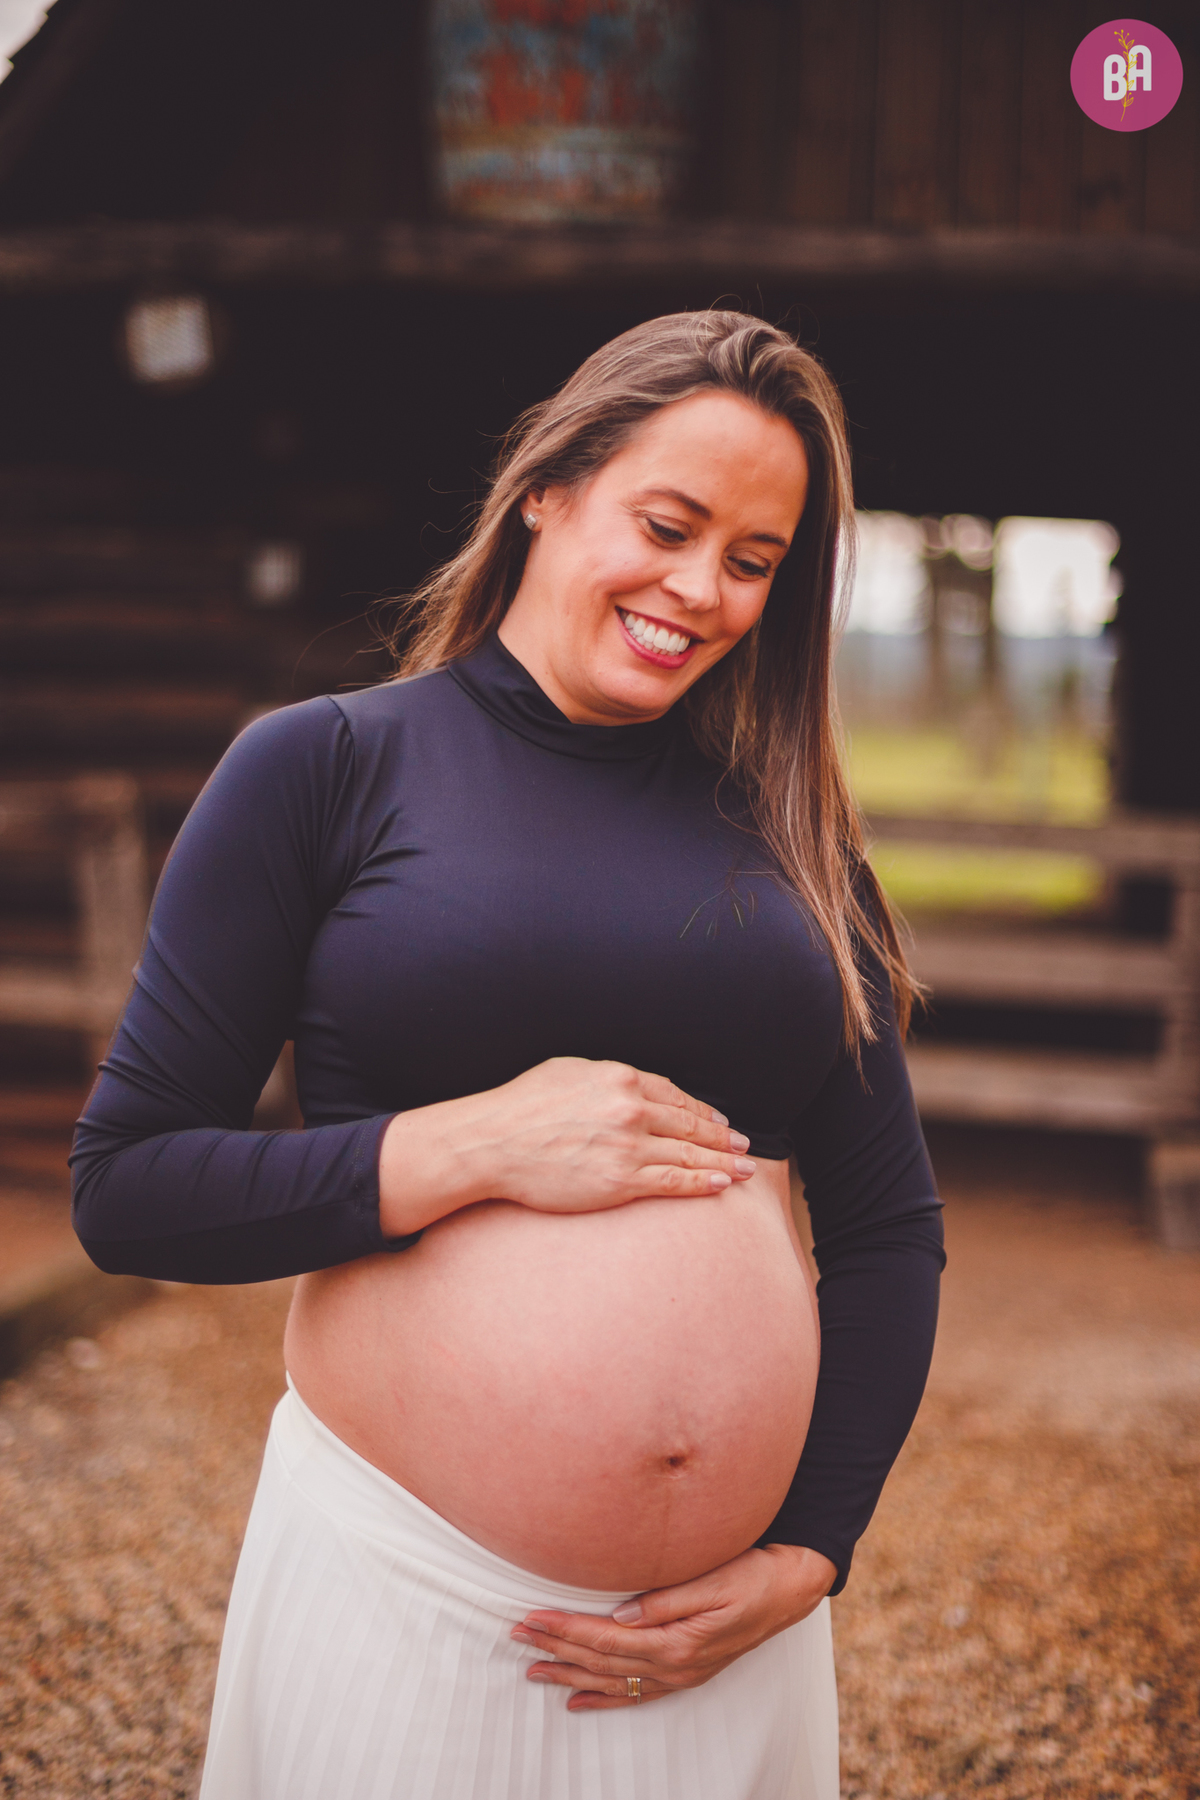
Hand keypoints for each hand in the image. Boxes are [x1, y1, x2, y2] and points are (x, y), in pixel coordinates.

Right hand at [379, 1056, 755, 1235]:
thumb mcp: (567, 1071)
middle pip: (690, 1124)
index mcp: (620, 1078)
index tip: (717, 1120)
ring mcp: (628, 1146)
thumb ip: (606, 1077)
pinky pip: (673, 1181)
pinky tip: (722, 1184)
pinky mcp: (620, 1181)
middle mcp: (631, 1109)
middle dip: (721, 1136)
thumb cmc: (521, 1106)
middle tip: (743, 1144)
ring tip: (745, 1168)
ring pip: (689, 1154)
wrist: (492, 1143)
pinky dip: (702, 1183)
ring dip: (723, 1162)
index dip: (702, 1110)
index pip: (675, 1095)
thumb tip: (629, 1085)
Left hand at [509, 1543, 836, 1711]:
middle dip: (557, 1649)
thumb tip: (621, 1614)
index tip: (532, 1618)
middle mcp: (677, 1665)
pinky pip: (636, 1693)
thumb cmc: (756, 1573)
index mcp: (679, 1642)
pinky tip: (577, 1700)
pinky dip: (603, 1698)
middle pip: (603, 1661)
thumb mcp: (715, 1578)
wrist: (794, 1587)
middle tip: (517, 1635)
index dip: (566, 1629)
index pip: (607, 1639)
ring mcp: (682, 1674)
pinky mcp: (686, 1672)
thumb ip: (667, 1598)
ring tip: (532, 1669)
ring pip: (613, 1681)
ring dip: (570, 1674)